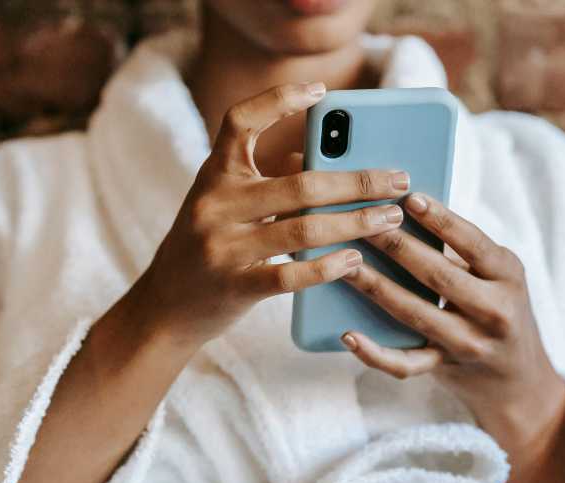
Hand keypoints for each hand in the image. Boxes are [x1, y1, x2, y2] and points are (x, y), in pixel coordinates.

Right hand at [126, 82, 411, 350]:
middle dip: (358, 182)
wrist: (164, 309)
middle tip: (399, 180)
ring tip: (391, 220)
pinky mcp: (234, 286)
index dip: (278, 101)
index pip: (240, 121)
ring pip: (303, 229)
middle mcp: (215, 204)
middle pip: (300, 183)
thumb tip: (331, 161)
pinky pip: (290, 276)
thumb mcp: (228, 206)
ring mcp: (222, 247)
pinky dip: (328, 267)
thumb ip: (271, 180)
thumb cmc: (209, 248)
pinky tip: (357, 260)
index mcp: (214, 174)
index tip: (322, 91)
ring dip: (356, 223)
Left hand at [340, 193, 564, 453]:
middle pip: (438, 276)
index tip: (409, 198)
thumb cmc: (500, 308)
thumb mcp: (499, 275)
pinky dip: (374, 353)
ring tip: (346, 264)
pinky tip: (348, 335)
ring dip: (376, 287)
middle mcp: (493, 311)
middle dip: (396, 246)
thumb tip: (407, 210)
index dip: (441, 220)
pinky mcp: (445, 367)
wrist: (518, 377)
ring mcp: (469, 343)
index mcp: (507, 276)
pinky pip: (405, 364)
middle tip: (362, 223)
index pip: (473, 243)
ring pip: (415, 314)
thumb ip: (464, 250)